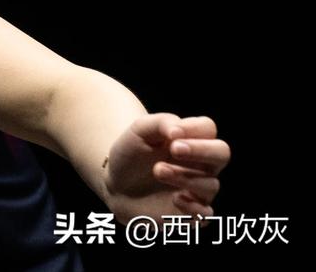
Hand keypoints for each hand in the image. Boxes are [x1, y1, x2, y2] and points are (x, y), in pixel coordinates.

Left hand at [102, 113, 230, 225]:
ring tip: (158, 170)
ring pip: (211, 184)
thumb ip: (160, 123)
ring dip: (185, 177)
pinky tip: (175, 198)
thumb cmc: (131, 153)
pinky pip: (206, 214)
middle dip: (202, 150)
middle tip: (174, 149)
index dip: (194, 128)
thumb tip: (177, 131)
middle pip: (222, 153)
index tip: (171, 134)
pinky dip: (194, 208)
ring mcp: (198, 189)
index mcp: (190, 140)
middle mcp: (200, 164)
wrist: (115, 184)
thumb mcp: (139, 131)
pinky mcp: (190, 212)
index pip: (208, 128)